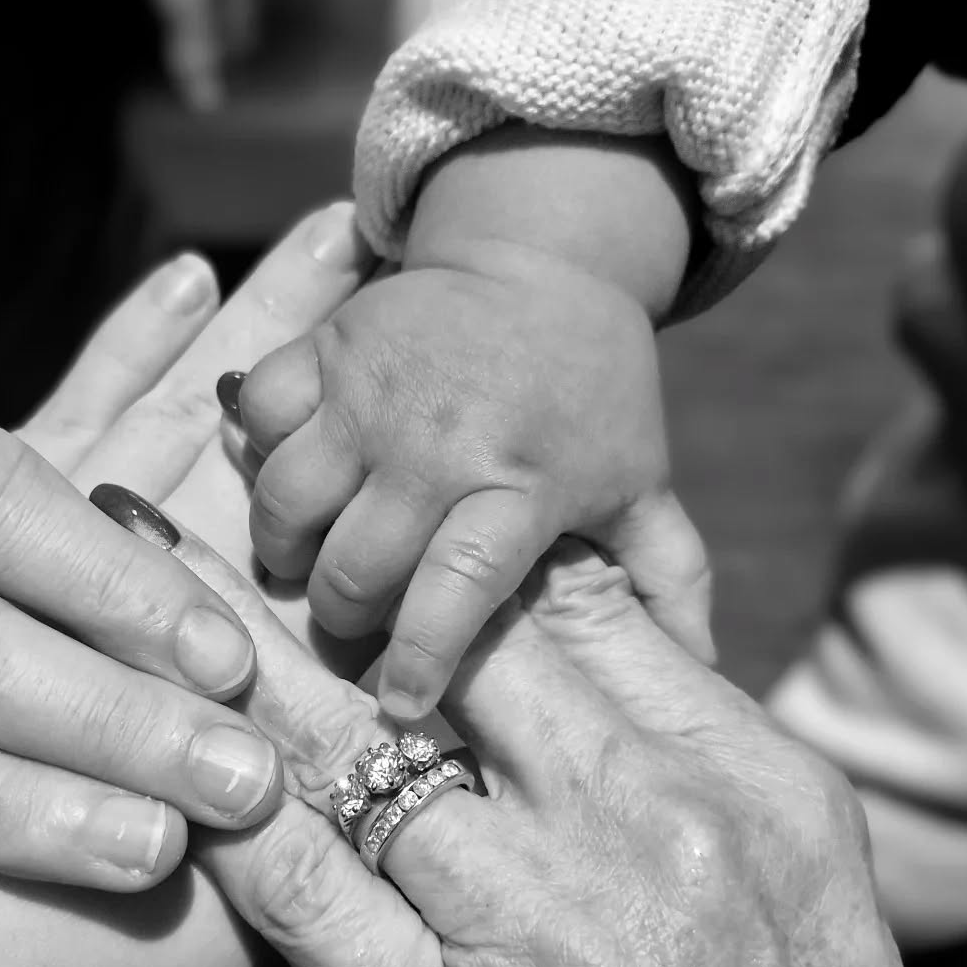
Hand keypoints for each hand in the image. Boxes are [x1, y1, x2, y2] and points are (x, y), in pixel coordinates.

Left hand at [110, 504, 966, 966]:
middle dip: (339, 570)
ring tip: (151, 575)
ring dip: (242, 658)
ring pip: (351, 744)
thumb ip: (685, 736)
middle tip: (241, 507)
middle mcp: (634, 829)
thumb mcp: (796, 870)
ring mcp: (531, 933)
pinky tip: (166, 750)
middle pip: (450, 648)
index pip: (577, 604)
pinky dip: (228, 812)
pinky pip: (302, 893)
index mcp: (734, 773)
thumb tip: (580, 621)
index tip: (394, 508)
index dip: (467, 545)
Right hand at [235, 127, 713, 721]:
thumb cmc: (592, 394)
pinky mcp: (325, 346)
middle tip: (352, 621)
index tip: (399, 704)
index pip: (456, 587)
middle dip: (343, 617)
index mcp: (520, 484)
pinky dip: (261, 450)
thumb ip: (669, 579)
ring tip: (311, 555)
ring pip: (287, 502)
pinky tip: (294, 468)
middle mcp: (437, 442)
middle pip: (353, 566)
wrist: (545, 262)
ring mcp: (370, 391)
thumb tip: (706, 676)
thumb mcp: (641, 483)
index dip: (418, 656)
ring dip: (289, 548)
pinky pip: (259, 416)